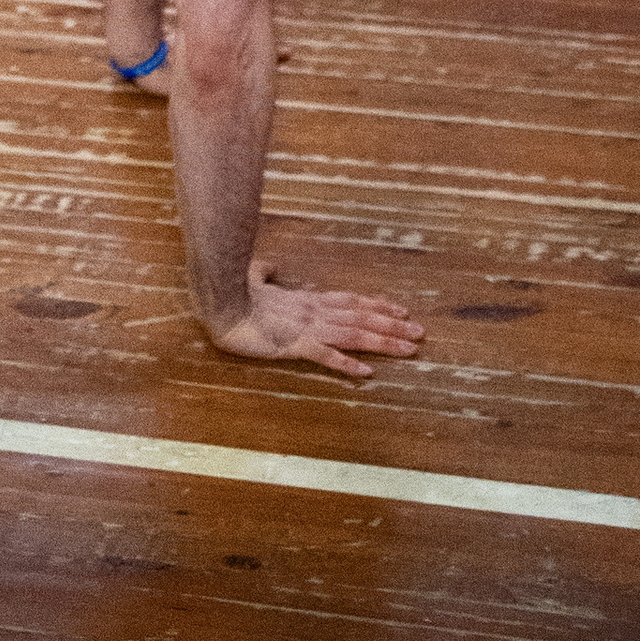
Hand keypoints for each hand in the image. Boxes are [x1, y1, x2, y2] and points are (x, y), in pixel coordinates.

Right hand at [208, 275, 425, 379]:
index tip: (400, 310)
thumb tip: (271, 267)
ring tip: (410, 348)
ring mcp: (305, 327)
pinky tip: (367, 374)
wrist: (218, 302)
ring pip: (353, 333)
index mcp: (306, 300)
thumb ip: (265, 275)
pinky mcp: (293, 344)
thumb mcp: (252, 279)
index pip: (349, 301)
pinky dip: (347, 364)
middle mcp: (313, 311)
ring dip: (383, 341)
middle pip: (360, 316)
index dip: (376, 305)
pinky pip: (325, 355)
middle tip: (420, 331)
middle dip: (392, 324)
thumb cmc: (233, 293)